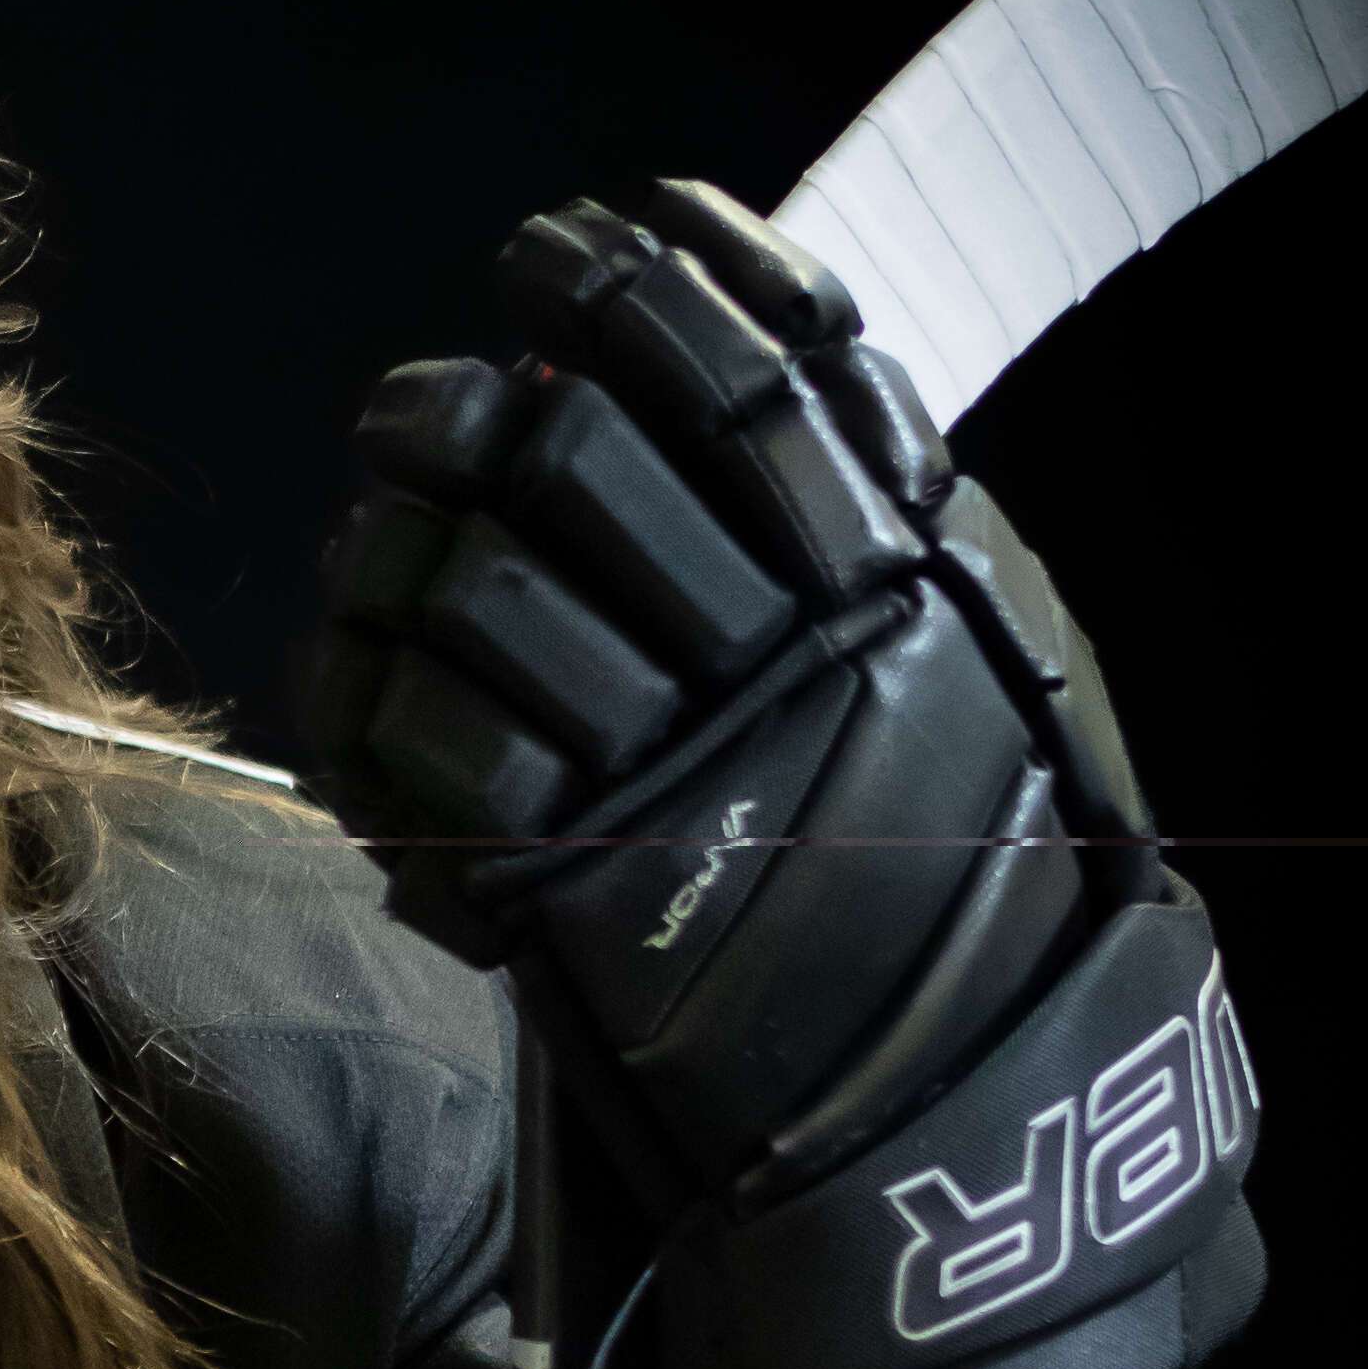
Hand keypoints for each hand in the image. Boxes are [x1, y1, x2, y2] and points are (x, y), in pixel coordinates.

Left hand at [297, 182, 1259, 1368]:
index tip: (568, 245)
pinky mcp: (583, 893)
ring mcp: (680, 771)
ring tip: (388, 536)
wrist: (958, 1123)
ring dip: (406, 545)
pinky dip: (379, 699)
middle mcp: (790, 654)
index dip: (637, 281)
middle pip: (585, 451)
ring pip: (487, 584)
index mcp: (901, 580)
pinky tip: (371, 680)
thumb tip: (803, 353)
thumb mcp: (996, 661)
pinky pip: (438, 749)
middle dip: (482, 403)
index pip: (743, 362)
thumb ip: (905, 511)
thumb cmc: (976, 885)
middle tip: (433, 404)